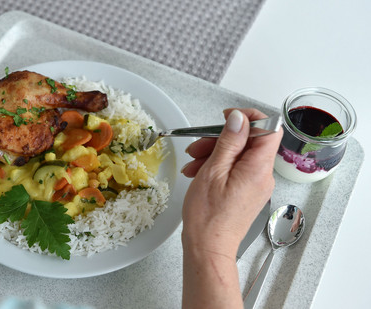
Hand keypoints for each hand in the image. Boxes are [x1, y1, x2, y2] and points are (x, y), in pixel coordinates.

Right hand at [181, 108, 282, 256]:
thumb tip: (239, 118)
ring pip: (239, 155)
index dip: (249, 118)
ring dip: (215, 153)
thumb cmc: (208, 216)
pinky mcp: (247, 193)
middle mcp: (263, 176)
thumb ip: (229, 141)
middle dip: (222, 139)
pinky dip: (217, 166)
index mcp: (258, 168)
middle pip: (249, 142)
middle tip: (198, 145)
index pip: (269, 129)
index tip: (228, 118)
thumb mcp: (213, 170)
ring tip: (192, 164)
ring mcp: (256, 185)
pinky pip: (236, 170)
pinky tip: (198, 173)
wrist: (208, 247)